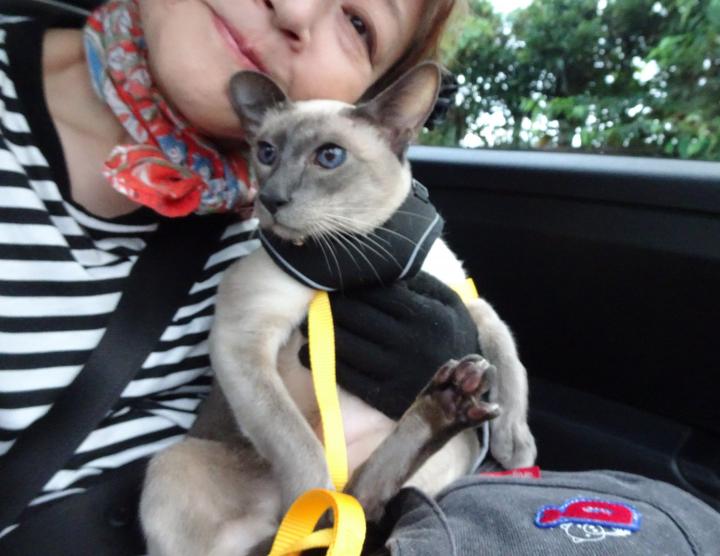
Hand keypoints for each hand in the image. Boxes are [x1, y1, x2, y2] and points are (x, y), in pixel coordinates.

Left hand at [300, 272, 480, 419]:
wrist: (472, 386)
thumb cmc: (452, 333)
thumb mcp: (446, 302)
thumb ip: (417, 282)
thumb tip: (380, 265)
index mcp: (426, 315)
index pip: (376, 292)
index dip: (350, 285)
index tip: (331, 279)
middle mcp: (411, 343)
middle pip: (356, 317)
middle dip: (330, 306)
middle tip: (312, 299)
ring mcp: (398, 372)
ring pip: (346, 346)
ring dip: (319, 332)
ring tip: (305, 323)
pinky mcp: (388, 397)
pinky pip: (347, 376)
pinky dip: (322, 362)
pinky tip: (308, 352)